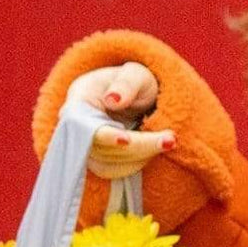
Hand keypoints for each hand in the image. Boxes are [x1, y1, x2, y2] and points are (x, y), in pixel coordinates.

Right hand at [65, 62, 176, 178]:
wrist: (133, 98)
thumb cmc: (134, 82)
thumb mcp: (136, 75)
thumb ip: (127, 83)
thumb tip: (113, 99)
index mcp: (79, 101)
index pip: (84, 125)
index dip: (105, 136)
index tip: (127, 140)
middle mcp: (76, 128)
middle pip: (101, 148)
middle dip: (138, 146)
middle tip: (170, 140)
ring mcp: (86, 148)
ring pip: (109, 165)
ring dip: (142, 158)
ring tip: (168, 141)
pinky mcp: (99, 161)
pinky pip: (116, 171)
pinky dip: (138, 164)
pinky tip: (155, 149)